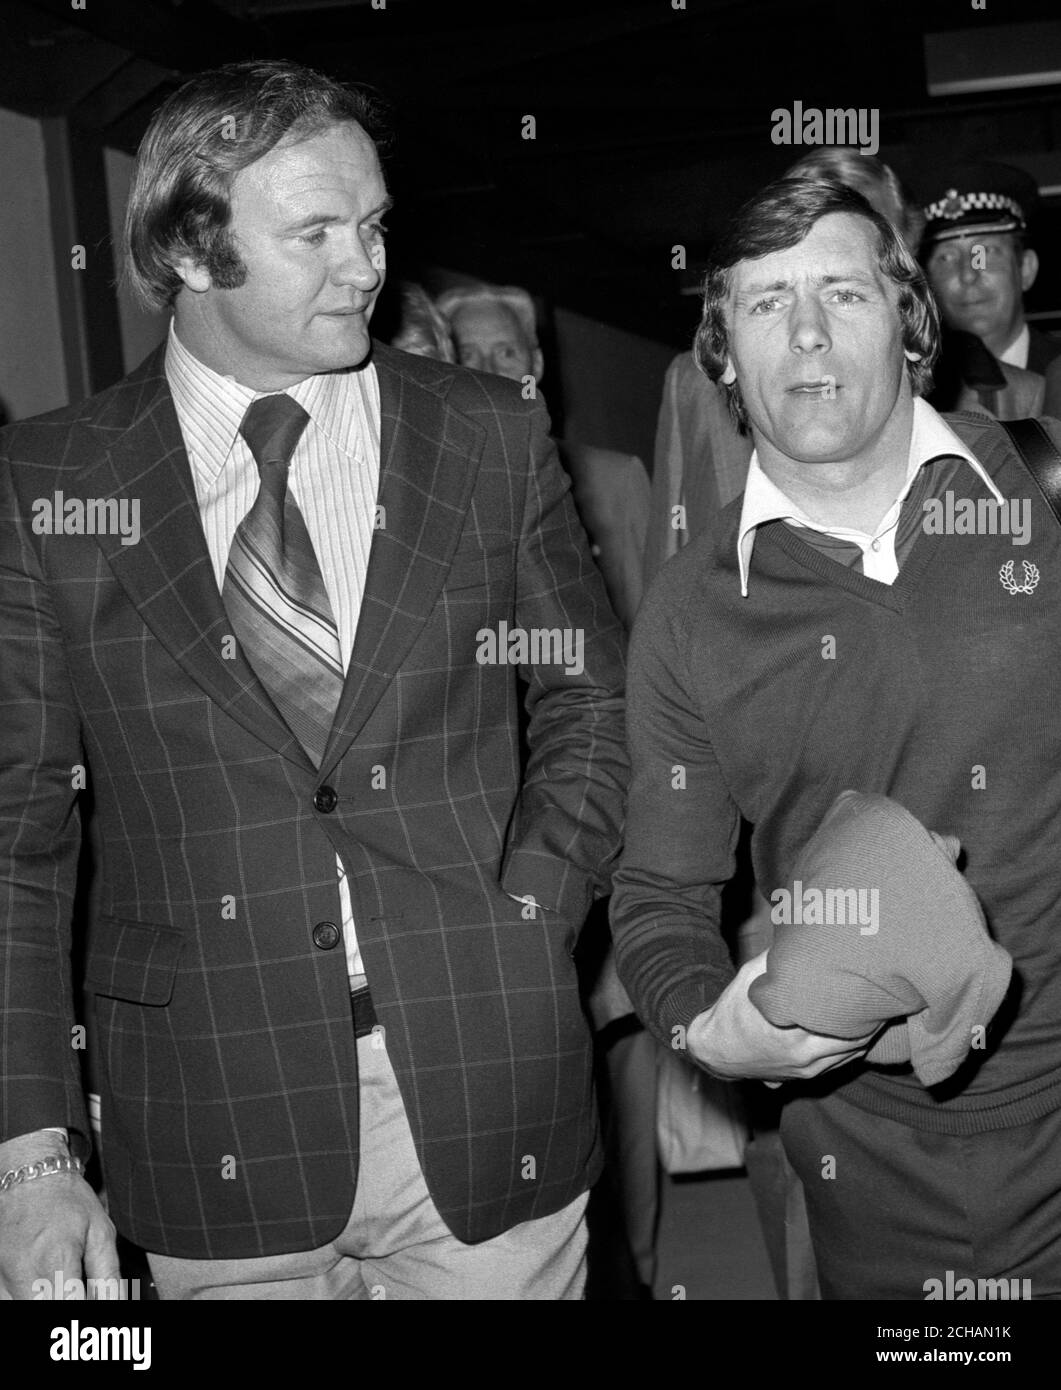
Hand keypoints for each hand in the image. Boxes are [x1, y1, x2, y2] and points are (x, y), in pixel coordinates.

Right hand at [0, 1134, 117, 1299]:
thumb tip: (117, 1304)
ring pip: (30, 1310)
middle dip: (69, 1312)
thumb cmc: (67, 1201)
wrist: (29, 1178)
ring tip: (68, 1288)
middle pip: (48, 1312)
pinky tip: (51, 1288)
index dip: (88, 1320)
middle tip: (83, 1294)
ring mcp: (5, 1280)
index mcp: (56, 1260)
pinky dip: (37, 1298)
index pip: (71, 1309)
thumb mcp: (100, 1232)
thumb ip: (108, 1275)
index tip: (98, 1310)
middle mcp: (25, 1274)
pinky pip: (15, 1302)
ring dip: (53, 1303)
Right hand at [686, 951, 877, 1082]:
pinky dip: (854, 1047)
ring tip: (876, 1011)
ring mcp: (807, 1069)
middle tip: (882, 995)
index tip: (871, 981)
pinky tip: (859, 1030)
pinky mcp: (807, 1076)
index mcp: (792, 1028)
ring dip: (866, 1033)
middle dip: (871, 1017)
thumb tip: (800, 932)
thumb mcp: (751, 974)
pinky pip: (841, 1063)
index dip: (861, 999)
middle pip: (857, 1037)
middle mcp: (804, 1053)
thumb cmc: (733, 1009)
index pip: (842, 1017)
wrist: (715, 1050)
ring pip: (853, 1053)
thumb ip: (777, 957)